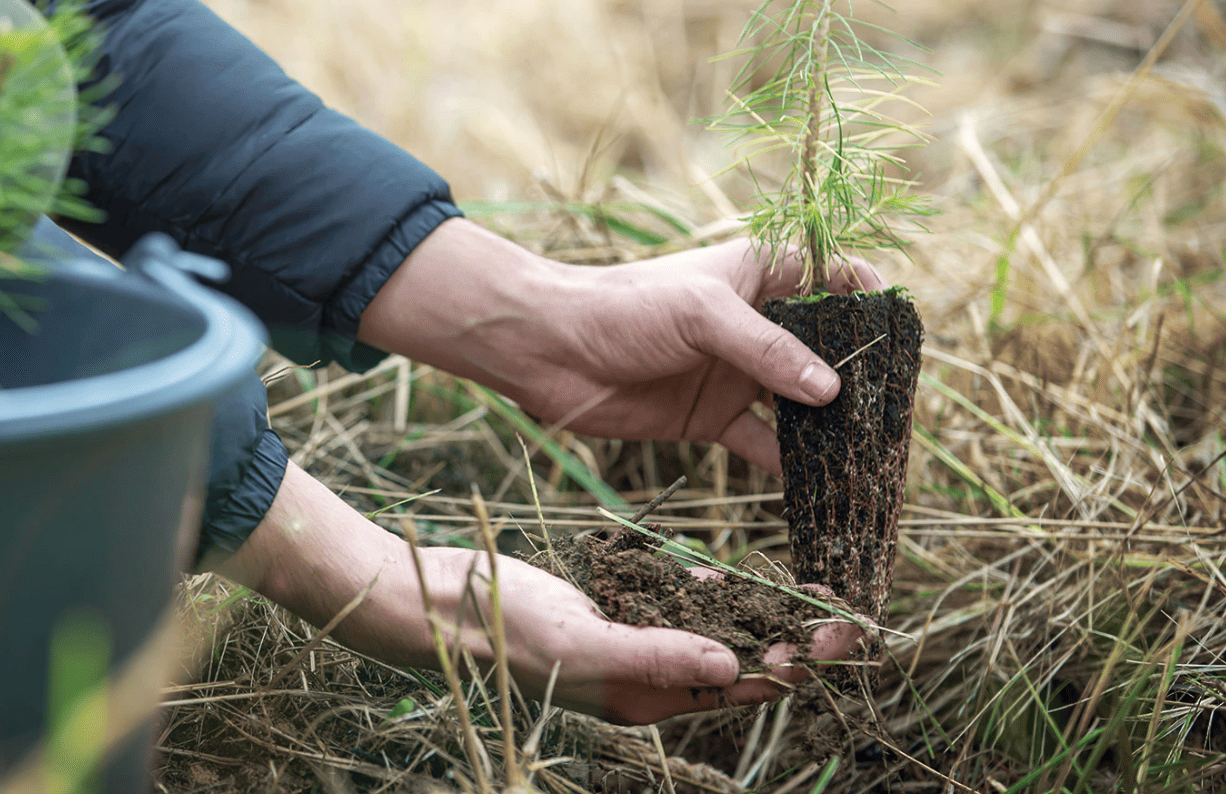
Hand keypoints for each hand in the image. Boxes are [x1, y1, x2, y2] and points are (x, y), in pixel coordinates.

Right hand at [218, 465, 861, 723]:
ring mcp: (620, 646)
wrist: (434, 601)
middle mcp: (638, 680)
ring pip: (704, 638)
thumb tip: (734, 667)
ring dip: (752, 620)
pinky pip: (661, 610)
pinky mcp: (601, 613)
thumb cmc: (501, 629)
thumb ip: (658, 655)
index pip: (733, 690)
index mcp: (639, 700)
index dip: (789, 669)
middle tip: (842, 619)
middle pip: (732, 667)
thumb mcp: (583, 644)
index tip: (836, 640)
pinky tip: (715, 575)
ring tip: (803, 601)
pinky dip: (694, 597)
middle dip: (788, 645)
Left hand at [357, 220, 885, 472]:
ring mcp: (736, 374)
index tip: (904, 335)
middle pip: (827, 348)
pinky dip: (794, 467)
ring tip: (876, 457)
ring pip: (803, 402)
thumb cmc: (621, 307)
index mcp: (758, 274)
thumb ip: (766, 349)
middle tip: (902, 412)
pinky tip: (825, 490)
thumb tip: (832, 393)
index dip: (871, 300)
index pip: (833, 276)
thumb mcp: (699, 313)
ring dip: (836, 428)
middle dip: (864, 377)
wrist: (546, 349)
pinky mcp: (711, 419)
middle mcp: (756, 323)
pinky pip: (766, 446)